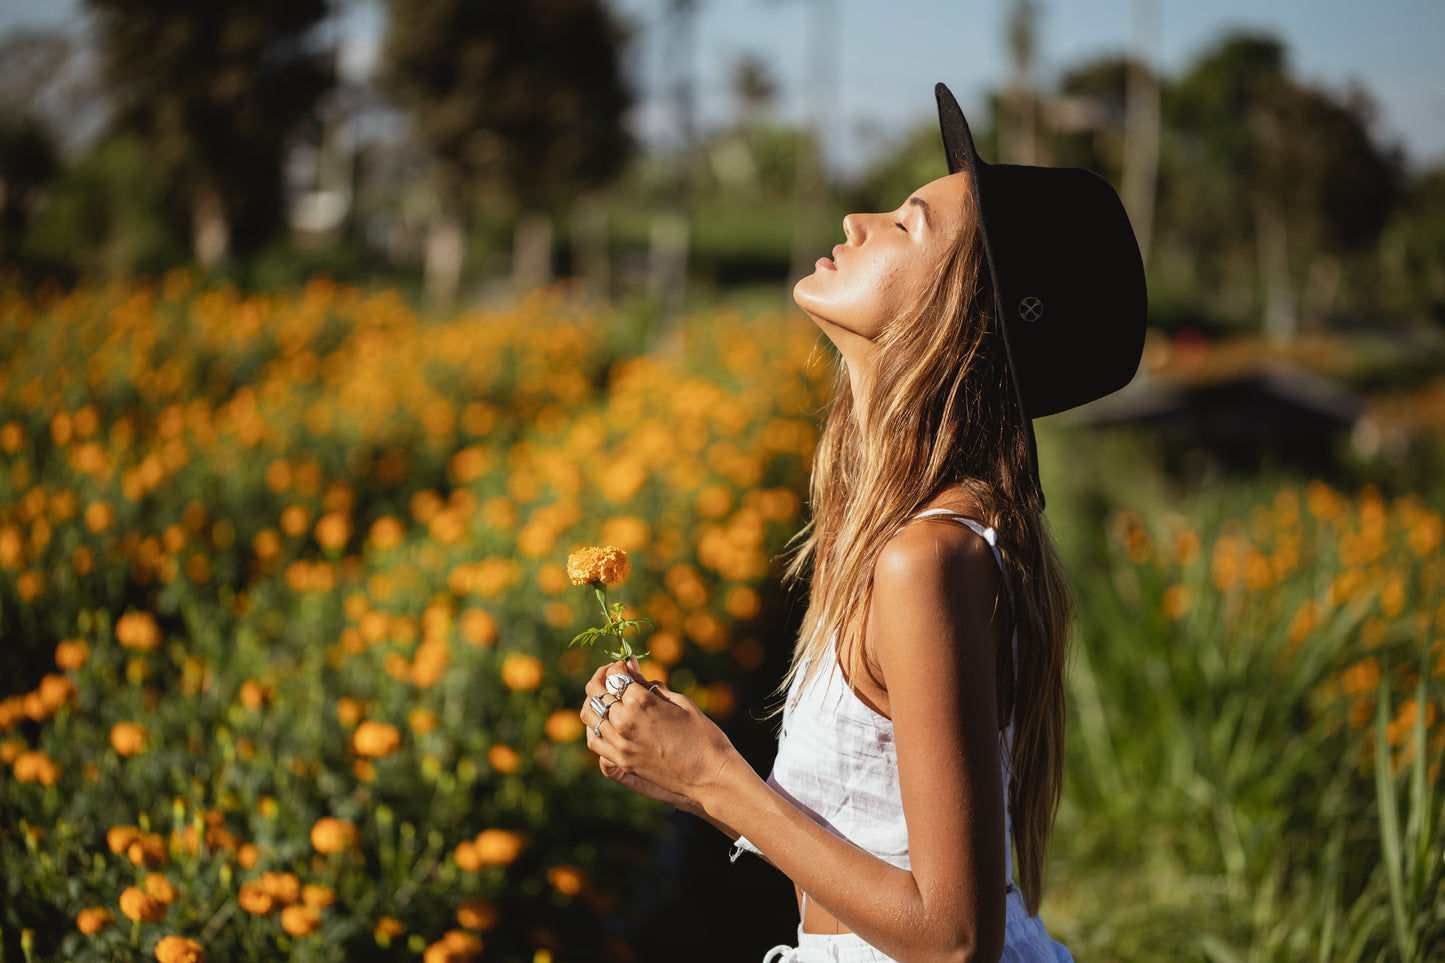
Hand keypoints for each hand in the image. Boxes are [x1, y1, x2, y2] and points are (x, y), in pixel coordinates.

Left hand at [579, 658, 738, 808]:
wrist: (710, 776)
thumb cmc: (703, 735)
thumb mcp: (680, 702)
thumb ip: (652, 686)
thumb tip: (633, 671)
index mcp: (641, 702)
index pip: (614, 674)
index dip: (619, 666)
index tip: (626, 666)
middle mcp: (624, 722)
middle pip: (596, 691)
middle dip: (603, 678)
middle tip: (613, 675)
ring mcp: (620, 745)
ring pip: (589, 715)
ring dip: (594, 700)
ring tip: (607, 696)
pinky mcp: (622, 762)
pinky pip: (595, 741)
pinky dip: (595, 726)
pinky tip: (605, 721)